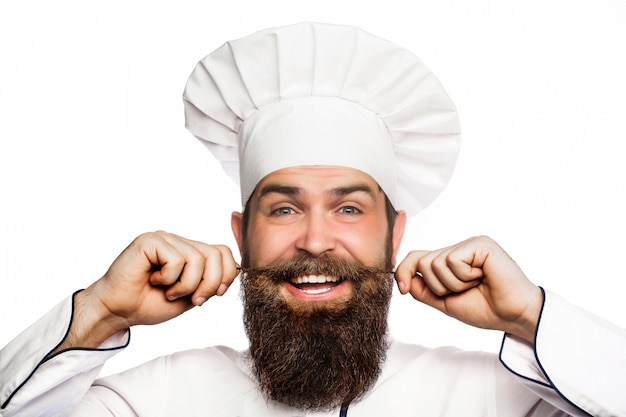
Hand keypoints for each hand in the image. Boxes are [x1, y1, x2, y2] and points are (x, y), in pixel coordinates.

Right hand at [55, 231, 237, 350]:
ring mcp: (164, 238)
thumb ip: (211, 282)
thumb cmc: (150, 303)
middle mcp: (179, 241)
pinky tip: (154, 281)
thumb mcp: (191, 295)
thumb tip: (237, 269)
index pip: (223, 251)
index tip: (215, 295)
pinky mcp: (150, 240)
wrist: (118, 311)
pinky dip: (170, 278)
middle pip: (215, 254)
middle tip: (192, 300)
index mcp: (190, 251)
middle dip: (210, 284)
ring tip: (169, 291)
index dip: (227, 274)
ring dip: (187, 285)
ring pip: (198, 258)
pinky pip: (176, 259)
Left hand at [395, 235, 542, 342]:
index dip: (403, 270)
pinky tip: (482, 277)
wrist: (512, 316)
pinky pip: (452, 261)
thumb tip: (403, 279)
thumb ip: (423, 290)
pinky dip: (464, 277)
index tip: (403, 289)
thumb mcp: (445, 302)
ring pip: (435, 263)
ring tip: (475, 285)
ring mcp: (469, 244)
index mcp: (450, 261)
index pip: (416, 257)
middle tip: (464, 291)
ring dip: (453, 284)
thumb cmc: (485, 309)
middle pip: (422, 262)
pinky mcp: (480, 243)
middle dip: (438, 287)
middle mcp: (458, 249)